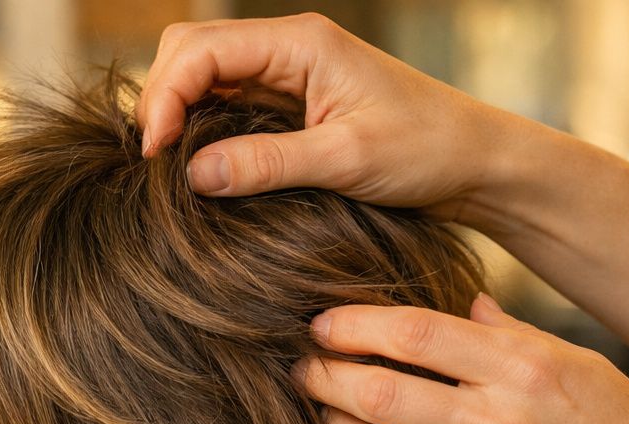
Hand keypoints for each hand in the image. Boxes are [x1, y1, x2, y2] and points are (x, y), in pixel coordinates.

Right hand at [136, 13, 522, 216]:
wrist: (473, 162)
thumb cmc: (425, 152)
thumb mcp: (346, 161)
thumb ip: (268, 164)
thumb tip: (192, 174)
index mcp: (299, 44)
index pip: (200, 50)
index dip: (165, 98)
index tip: (157, 156)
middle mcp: (287, 48)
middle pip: (189, 52)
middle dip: (160, 100)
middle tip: (155, 165)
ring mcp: (286, 75)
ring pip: (202, 77)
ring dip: (178, 116)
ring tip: (171, 170)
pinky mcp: (289, 104)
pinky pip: (226, 106)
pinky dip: (202, 131)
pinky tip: (202, 168)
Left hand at [296, 294, 628, 423]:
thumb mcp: (585, 368)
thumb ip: (513, 336)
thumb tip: (463, 303)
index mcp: (527, 371)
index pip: (415, 334)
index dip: (354, 325)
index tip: (322, 324)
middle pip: (378, 392)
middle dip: (324, 376)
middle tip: (302, 367)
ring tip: (322, 415)